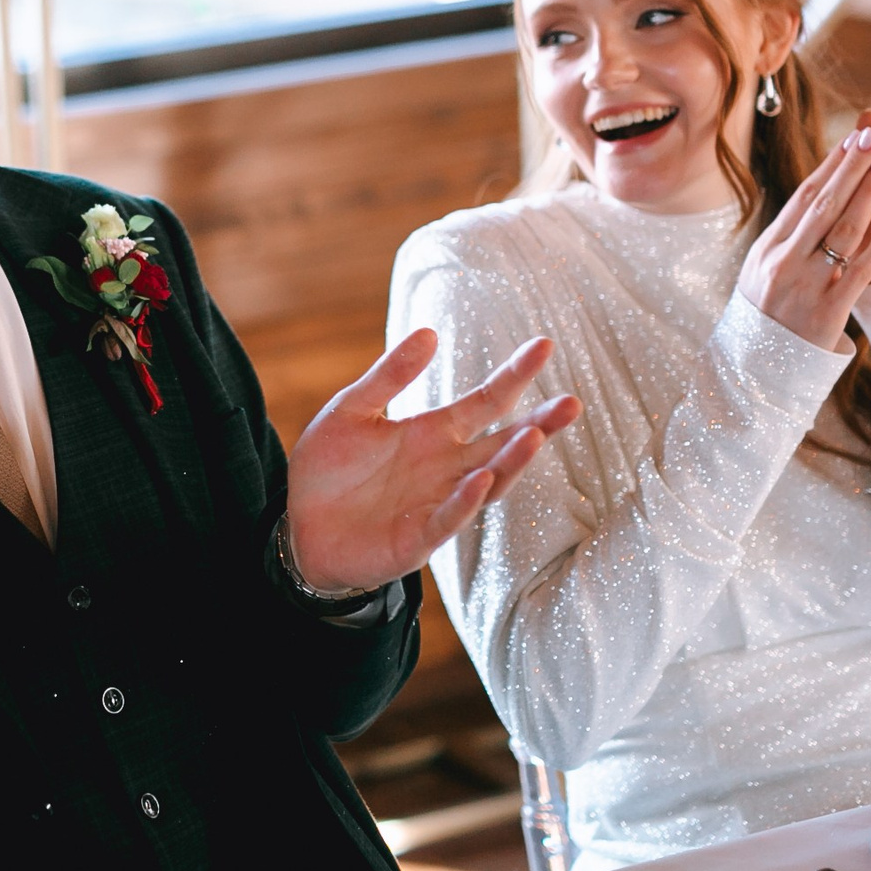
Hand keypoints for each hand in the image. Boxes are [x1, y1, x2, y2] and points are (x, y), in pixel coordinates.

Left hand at [285, 332, 582, 591]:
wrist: (298, 527)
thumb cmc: (330, 470)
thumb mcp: (353, 409)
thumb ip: (391, 375)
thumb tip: (430, 332)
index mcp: (434, 434)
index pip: (486, 401)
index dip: (515, 375)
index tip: (545, 345)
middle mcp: (446, 468)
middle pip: (502, 442)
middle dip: (539, 424)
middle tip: (572, 403)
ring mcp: (437, 504)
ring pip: (488, 482)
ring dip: (511, 462)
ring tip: (534, 435)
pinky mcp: (418, 539)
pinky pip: (448, 520)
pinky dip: (466, 501)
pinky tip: (480, 479)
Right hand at [736, 123, 870, 348]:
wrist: (755, 370)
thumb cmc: (767, 314)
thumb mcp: (764, 270)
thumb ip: (789, 237)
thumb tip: (818, 194)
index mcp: (769, 247)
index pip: (804, 197)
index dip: (831, 165)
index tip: (854, 136)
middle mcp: (783, 261)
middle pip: (822, 205)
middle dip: (850, 167)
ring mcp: (804, 285)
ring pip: (840, 231)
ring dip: (867, 193)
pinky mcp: (826, 311)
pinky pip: (856, 273)